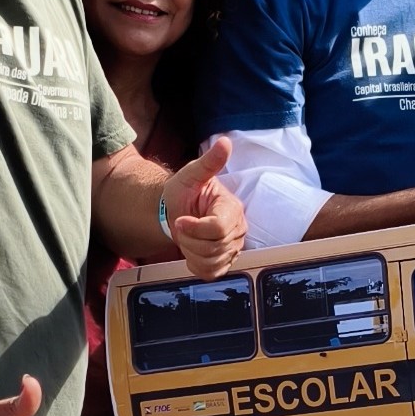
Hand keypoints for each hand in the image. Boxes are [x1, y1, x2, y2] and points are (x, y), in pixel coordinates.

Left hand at [164, 137, 247, 278]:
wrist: (176, 211)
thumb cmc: (184, 192)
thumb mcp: (191, 174)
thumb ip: (209, 162)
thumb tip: (225, 142)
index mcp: (232, 208)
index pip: (218, 228)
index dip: (195, 228)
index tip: (181, 219)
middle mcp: (238, 229)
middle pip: (214, 247)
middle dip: (190, 239)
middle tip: (182, 226)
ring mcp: (233, 248)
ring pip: (212, 261)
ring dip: (191, 251)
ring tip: (187, 237)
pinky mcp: (226, 262)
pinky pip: (211, 273)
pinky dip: (196, 264)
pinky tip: (192, 250)